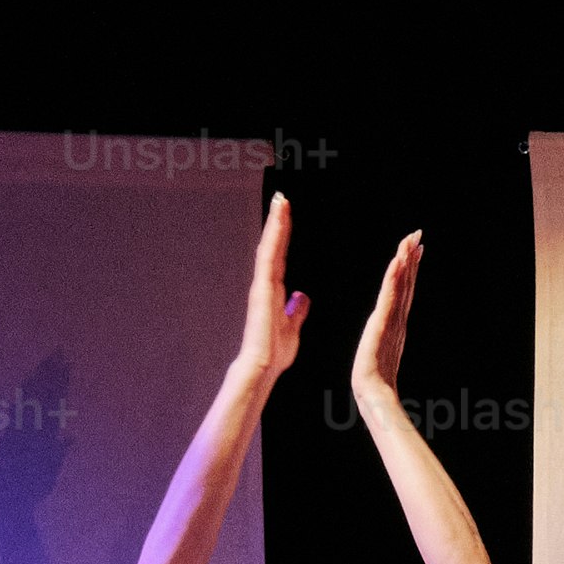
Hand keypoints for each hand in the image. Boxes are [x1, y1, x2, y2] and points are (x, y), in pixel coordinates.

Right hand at [233, 195, 309, 385]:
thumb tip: (302, 297)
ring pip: (269, 247)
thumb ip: (297, 310)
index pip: (280, 257)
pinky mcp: (262, 288)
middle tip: (282, 199)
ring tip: (281, 201)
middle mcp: (266, 284)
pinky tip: (279, 222)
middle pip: (272, 246)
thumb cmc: (275, 352)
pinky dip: (274, 238)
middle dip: (277, 222)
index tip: (287, 218)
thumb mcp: (293, 327)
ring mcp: (262, 285)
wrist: (262, 365)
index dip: (283, 237)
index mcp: (275, 292)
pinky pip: (269, 257)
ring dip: (275, 223)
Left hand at [351, 232, 421, 399]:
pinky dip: (395, 278)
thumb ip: (384, 345)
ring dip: (406, 261)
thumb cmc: (375, 383)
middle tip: (418, 235)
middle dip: (412, 258)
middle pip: (407, 283)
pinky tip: (399, 262)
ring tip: (410, 241)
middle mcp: (398, 319)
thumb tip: (385, 342)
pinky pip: (390, 295)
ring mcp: (392, 321)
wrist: (373, 395)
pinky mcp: (383, 324)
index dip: (411, 269)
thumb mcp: (379, 356)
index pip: (404, 291)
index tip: (416, 249)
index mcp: (395, 325)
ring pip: (401, 285)